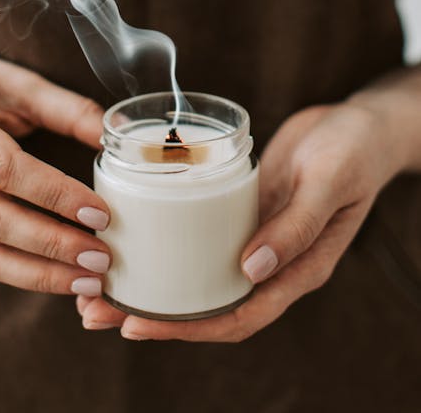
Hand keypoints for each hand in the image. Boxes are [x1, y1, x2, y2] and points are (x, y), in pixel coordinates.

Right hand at [0, 43, 110, 294]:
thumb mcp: (18, 83)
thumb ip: (67, 109)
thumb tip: (118, 136)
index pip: (3, 167)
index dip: (53, 193)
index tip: (99, 212)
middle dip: (51, 244)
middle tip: (102, 257)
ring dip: (39, 273)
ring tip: (90, 280)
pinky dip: (23, 275)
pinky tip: (62, 277)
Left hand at [77, 101, 401, 340]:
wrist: (358, 124)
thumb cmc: (353, 152)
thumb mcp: (329, 183)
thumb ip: (296, 226)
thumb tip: (250, 271)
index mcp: (297, 269)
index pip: (239, 316)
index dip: (187, 329)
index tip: (138, 324)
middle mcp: (270, 261)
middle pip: (207, 302)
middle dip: (153, 312)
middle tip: (96, 309)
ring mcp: (254, 236)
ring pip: (198, 272)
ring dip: (152, 280)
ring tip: (100, 281)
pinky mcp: (241, 210)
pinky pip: (200, 235)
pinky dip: (168, 243)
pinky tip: (135, 235)